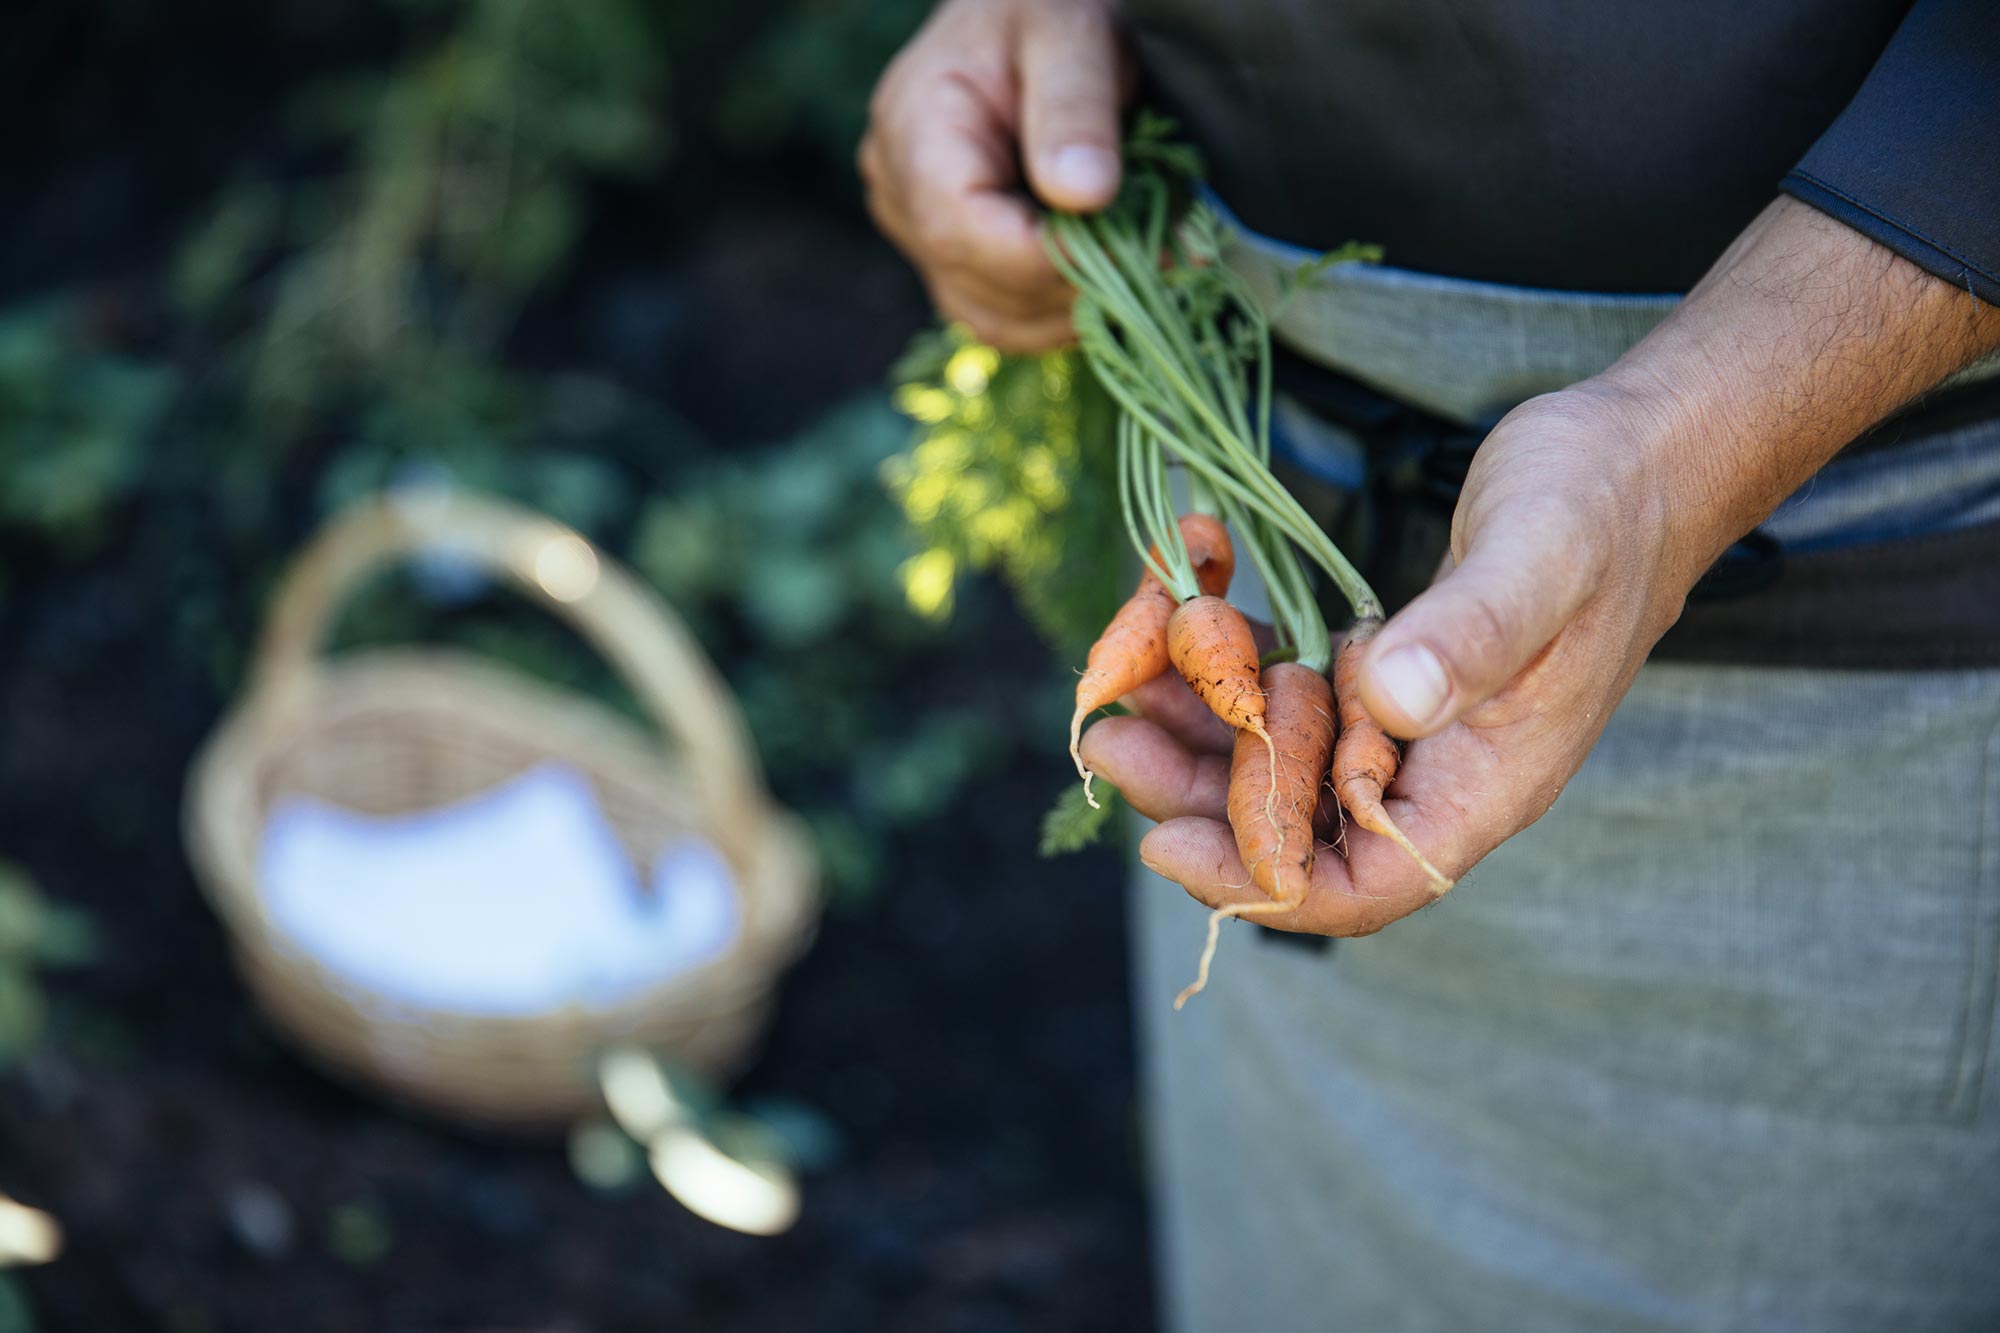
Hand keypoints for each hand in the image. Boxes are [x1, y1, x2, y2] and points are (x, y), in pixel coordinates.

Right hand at [859, 0, 1128, 351]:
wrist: (1027, 8)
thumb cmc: (1047, 4)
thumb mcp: (1069, 31)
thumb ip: (1074, 109)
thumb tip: (1085, 195)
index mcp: (914, 131)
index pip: (965, 235)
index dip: (1055, 262)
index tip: (1149, 252)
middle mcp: (899, 191)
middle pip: (982, 289)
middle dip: (1078, 287)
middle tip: (1167, 254)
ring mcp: (916, 228)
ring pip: (993, 318)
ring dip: (1073, 308)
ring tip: (1141, 259)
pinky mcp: (947, 251)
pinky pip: (1001, 311)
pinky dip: (1060, 306)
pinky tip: (1108, 267)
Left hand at [1081, 382, 1699, 934]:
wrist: (1637, 456)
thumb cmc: (1602, 505)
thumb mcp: (1543, 554)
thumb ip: (1475, 633)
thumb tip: (1389, 701)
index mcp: (1484, 784)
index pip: (1364, 884)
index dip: (1259, 881)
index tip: (1165, 841)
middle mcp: (1436, 771)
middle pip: (1292, 829)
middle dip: (1192, 793)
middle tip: (1105, 734)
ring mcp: (1405, 723)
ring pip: (1274, 760)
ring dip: (1192, 722)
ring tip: (1120, 670)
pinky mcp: (1380, 669)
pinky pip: (1286, 692)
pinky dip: (1227, 658)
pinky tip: (1178, 602)